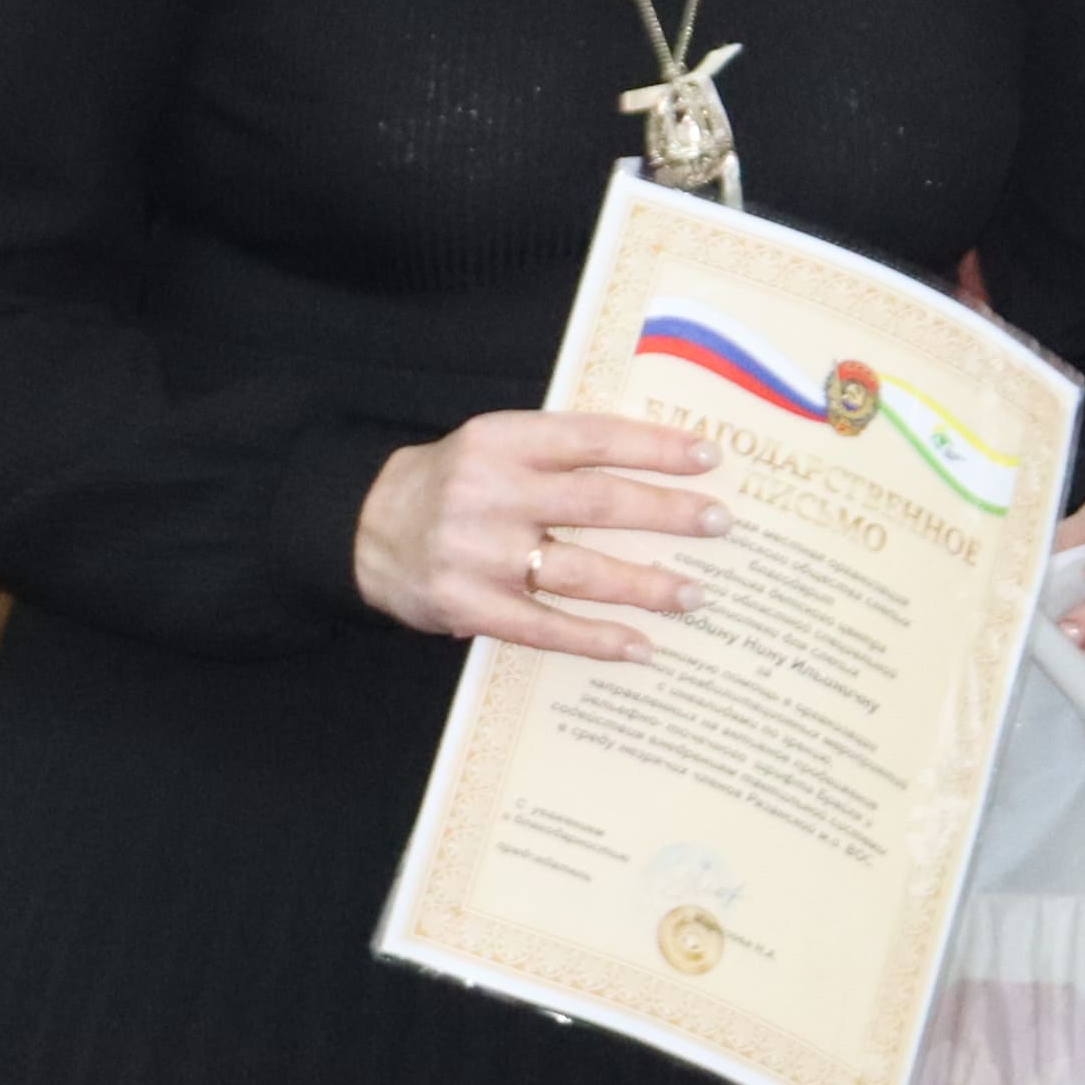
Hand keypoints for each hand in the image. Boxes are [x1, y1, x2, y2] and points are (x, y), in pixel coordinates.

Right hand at [355, 413, 718, 661]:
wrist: (365, 529)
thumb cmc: (451, 484)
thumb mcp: (493, 445)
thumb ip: (557, 451)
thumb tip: (655, 464)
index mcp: (502, 441)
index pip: (592, 439)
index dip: (653, 446)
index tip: (707, 457)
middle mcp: (492, 493)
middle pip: (597, 503)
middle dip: (666, 512)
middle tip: (719, 522)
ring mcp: (480, 554)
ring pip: (581, 571)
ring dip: (645, 585)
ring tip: (694, 594)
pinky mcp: (470, 607)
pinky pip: (546, 628)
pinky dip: (598, 639)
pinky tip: (641, 646)